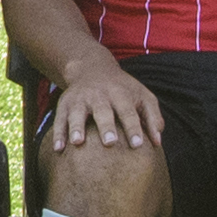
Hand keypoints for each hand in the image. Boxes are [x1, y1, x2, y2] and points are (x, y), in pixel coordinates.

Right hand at [45, 58, 162, 152]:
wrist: (92, 68)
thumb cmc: (123, 90)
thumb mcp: (143, 96)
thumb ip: (152, 117)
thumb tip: (158, 142)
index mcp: (120, 94)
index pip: (129, 112)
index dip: (134, 128)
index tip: (138, 145)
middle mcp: (99, 95)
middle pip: (103, 111)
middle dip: (106, 126)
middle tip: (110, 142)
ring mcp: (80, 99)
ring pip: (77, 113)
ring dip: (77, 127)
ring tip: (78, 142)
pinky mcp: (65, 104)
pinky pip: (60, 119)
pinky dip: (58, 133)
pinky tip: (58, 149)